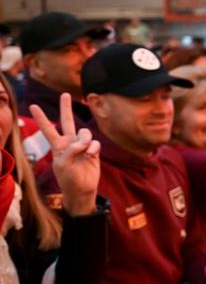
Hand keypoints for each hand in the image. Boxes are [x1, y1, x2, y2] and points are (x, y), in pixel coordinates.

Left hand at [29, 94, 98, 215]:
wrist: (82, 189)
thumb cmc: (68, 179)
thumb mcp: (63, 164)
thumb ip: (71, 150)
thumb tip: (84, 142)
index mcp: (57, 146)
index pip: (48, 129)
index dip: (41, 117)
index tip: (33, 106)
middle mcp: (69, 142)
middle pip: (67, 121)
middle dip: (66, 107)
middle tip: (65, 94)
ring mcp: (82, 145)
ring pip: (84, 133)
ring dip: (85, 140)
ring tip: (84, 151)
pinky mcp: (93, 150)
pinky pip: (95, 143)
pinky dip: (93, 148)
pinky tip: (91, 155)